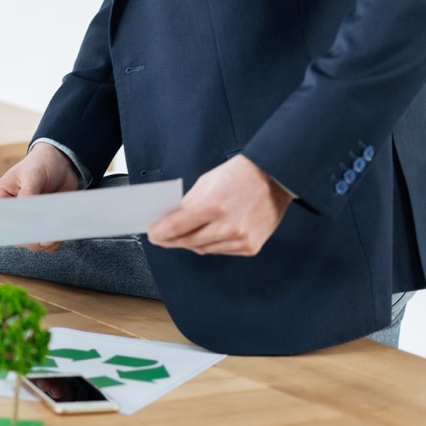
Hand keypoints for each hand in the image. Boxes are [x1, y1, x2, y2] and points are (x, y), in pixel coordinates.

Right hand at [0, 142, 81, 252]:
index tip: (30, 230)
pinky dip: (54, 241)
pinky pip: (46, 243)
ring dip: (45, 242)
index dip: (14, 230)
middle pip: (16, 237)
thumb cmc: (41, 163)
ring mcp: (28, 221)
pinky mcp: (43, 225)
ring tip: (56, 231)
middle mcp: (11, 213)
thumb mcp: (32, 175)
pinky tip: (60, 232)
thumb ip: (28, 194)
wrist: (63, 163)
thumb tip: (27, 216)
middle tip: (48, 235)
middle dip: (33, 238)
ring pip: (32, 243)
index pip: (1, 222)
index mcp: (0, 200)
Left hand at [148, 155, 292, 255]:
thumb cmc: (239, 175)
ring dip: (190, 243)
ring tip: (181, 237)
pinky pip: (221, 251)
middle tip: (160, 238)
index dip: (159, 233)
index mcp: (212, 206)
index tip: (151, 234)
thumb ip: (188, 204)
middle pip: (188, 241)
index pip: (176, 227)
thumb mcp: (205, 183)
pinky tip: (205, 237)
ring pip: (204, 249)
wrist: (273, 178)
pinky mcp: (250, 247)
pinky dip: (210, 245)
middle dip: (170, 240)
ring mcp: (240, 239)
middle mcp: (227, 226)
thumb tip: (171, 220)